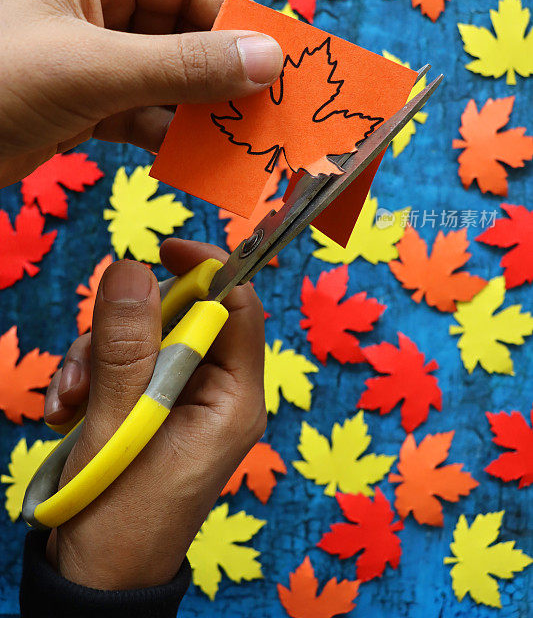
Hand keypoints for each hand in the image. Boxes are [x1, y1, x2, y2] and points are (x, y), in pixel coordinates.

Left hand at [0, 0, 282, 185]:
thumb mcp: (95, 68)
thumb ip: (185, 66)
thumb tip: (269, 59)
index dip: (237, 21)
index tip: (282, 62)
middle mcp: (101, 6)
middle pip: (186, 35)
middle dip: (225, 74)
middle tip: (271, 110)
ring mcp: (98, 59)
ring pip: (172, 81)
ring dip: (205, 112)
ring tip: (245, 140)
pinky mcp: (91, 105)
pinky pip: (149, 115)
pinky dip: (174, 138)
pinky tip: (200, 159)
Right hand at [43, 240, 265, 588]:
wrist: (93, 577)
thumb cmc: (120, 520)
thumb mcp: (120, 428)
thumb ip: (127, 349)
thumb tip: (132, 270)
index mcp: (233, 399)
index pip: (238, 309)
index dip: (208, 270)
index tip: (166, 248)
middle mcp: (212, 394)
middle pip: (179, 317)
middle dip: (125, 327)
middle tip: (89, 361)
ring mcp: (178, 401)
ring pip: (141, 337)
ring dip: (96, 357)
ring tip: (69, 403)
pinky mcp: (147, 407)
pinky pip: (119, 364)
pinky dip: (88, 377)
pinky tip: (66, 411)